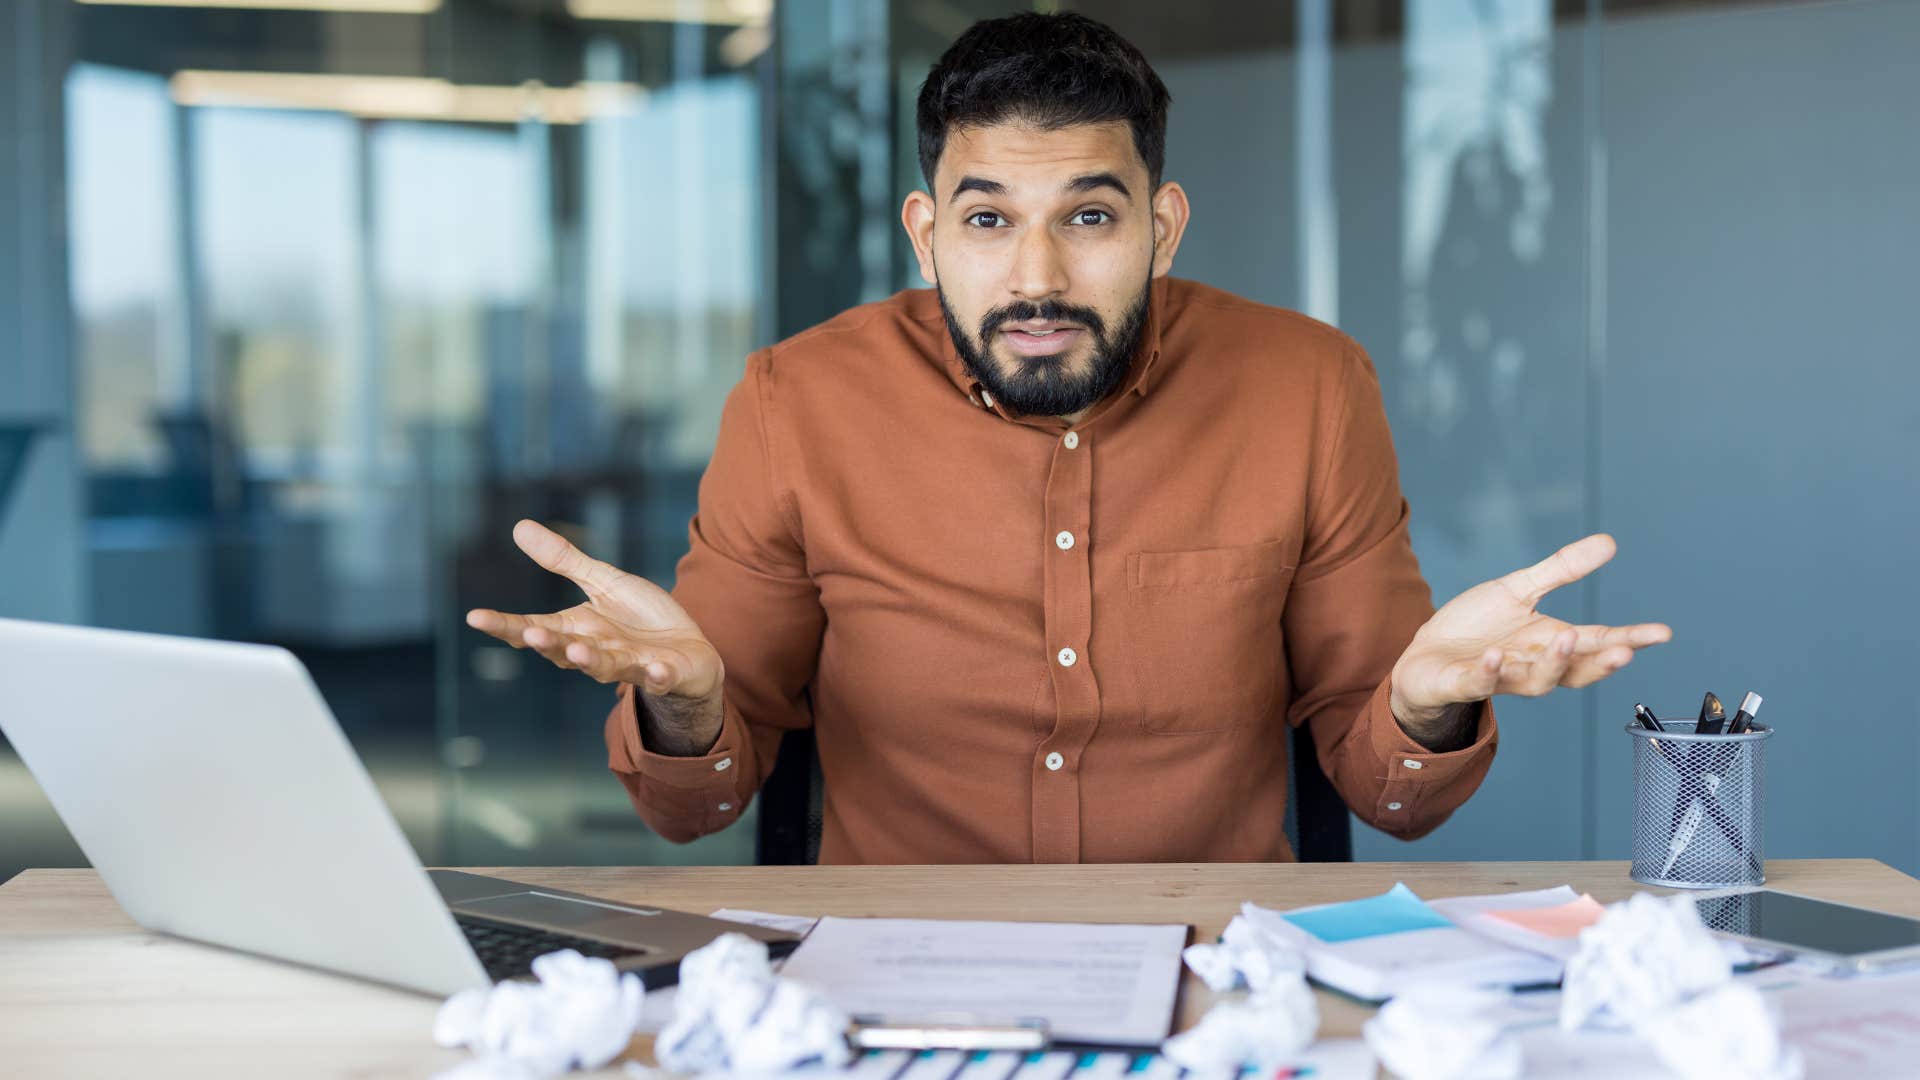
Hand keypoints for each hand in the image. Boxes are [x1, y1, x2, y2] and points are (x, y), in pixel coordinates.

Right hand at [466, 520, 723, 705]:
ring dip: (590, 661)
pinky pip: (659, 678)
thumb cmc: (640, 618)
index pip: (532, 628)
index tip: (476, 617)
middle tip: (529, 633)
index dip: (505, 625)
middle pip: (564, 651)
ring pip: (605, 666)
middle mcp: (596, 653)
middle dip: (547, 644)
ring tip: (576, 651)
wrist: (688, 652)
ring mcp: (630, 666)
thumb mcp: (603, 583)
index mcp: (576, 630)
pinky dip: (657, 676)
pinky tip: (655, 671)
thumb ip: (564, 561)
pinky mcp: (665, 674)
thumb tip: (518, 526)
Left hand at [1389, 534, 1671, 731]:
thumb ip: (1561, 570)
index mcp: (1549, 644)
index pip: (1597, 642)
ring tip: (1566, 638)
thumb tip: (1609, 542)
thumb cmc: (1476, 628)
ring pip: (1535, 681)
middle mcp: (1531, 666)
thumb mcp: (1519, 591)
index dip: (1629, 638)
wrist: (1426, 657)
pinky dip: (1489, 672)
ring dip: (1552, 663)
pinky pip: (1479, 683)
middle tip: (1625, 650)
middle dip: (1600, 661)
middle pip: (1575, 670)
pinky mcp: (1463, 683)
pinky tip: (1496, 655)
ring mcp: (1499, 678)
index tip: (1662, 632)